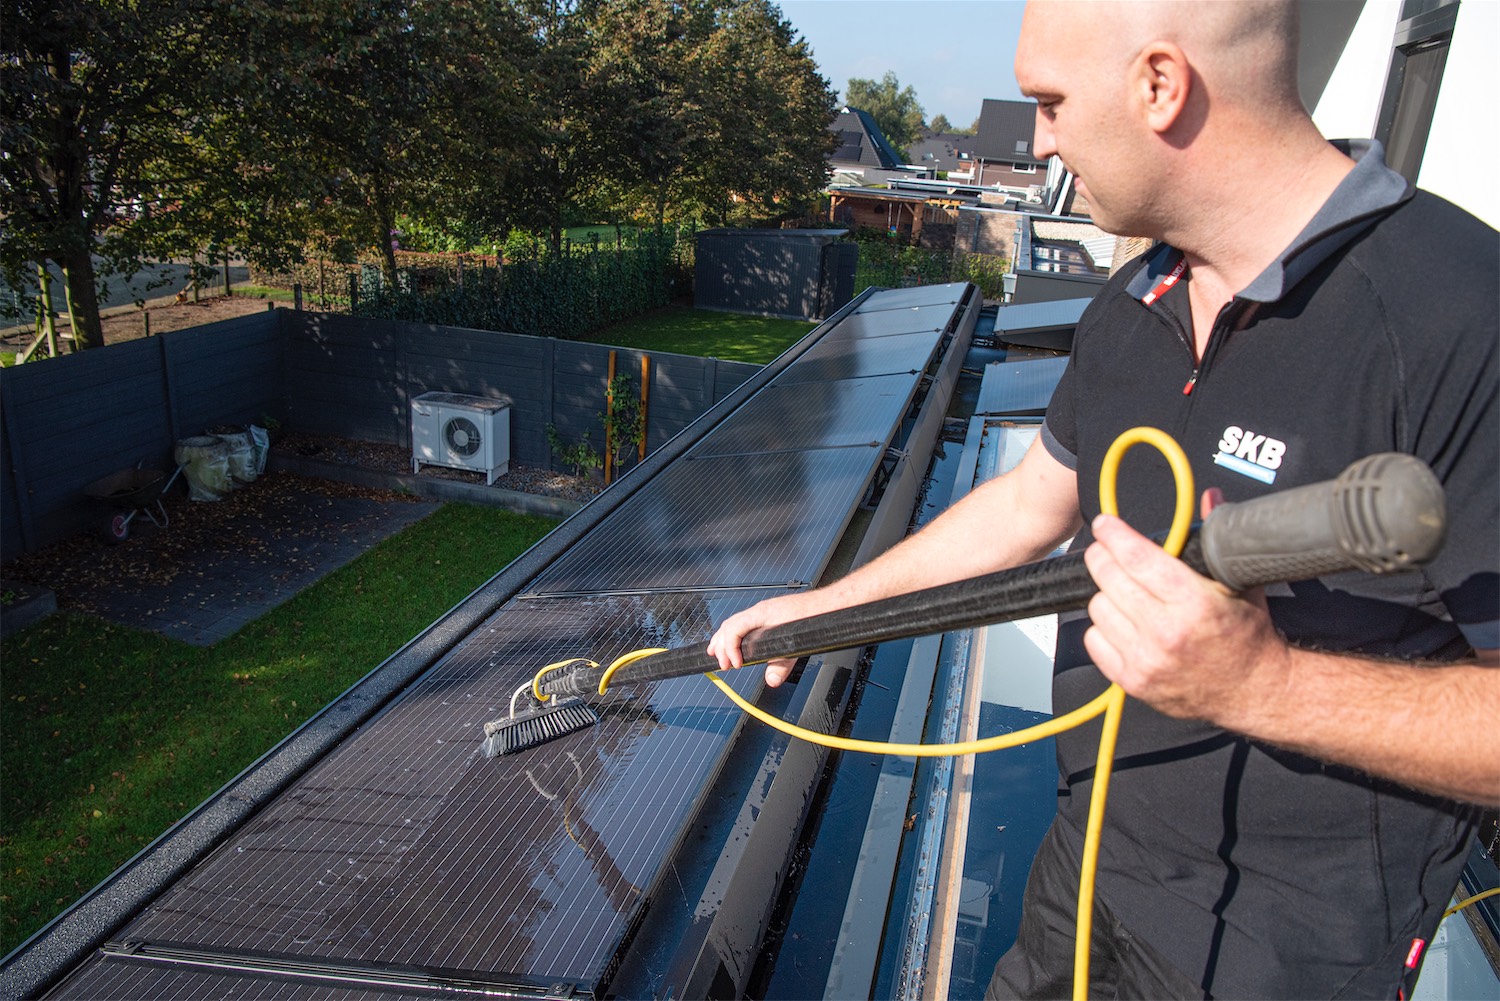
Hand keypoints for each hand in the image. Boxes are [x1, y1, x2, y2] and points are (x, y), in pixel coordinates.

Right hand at [707, 592, 817, 686]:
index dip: (730, 648)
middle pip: (729, 625)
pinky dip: (735, 634)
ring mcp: (764, 611)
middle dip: (720, 646)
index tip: (735, 664)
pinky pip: (745, 623)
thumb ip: (781, 665)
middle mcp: (760, 610)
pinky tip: (737, 643)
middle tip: (722, 665)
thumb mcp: (796, 645)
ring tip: (717, 654)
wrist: (828, 605)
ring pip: (735, 622)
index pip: (734, 628)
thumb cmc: (813, 618)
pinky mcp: (770, 614)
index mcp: (762, 613)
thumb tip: (771, 681)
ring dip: (724, 639)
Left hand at [1080, 490, 1292, 725]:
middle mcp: (1166, 633)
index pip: (1138, 558)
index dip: (1115, 535)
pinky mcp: (1132, 681)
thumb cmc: (1247, 638)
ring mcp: (1146, 660)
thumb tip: (1208, 497)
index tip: (1105, 524)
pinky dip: (1102, 628)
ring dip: (1106, 595)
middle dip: (1103, 557)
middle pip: (1109, 579)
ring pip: (1098, 607)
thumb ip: (1216, 539)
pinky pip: (1093, 640)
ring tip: (1126, 594)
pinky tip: (1123, 624)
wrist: (1255, 692)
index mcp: (1195, 604)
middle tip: (1107, 552)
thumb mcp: (1239, 584)